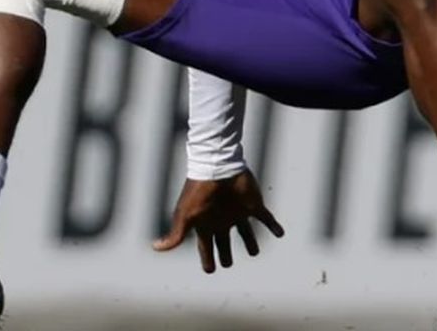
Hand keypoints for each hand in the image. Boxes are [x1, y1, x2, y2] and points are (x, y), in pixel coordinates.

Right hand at [153, 171, 284, 273]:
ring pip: (246, 232)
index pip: (206, 247)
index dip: (208, 259)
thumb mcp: (185, 215)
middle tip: (228, 263)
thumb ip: (175, 234)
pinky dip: (274, 226)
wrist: (218, 167)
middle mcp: (222, 220)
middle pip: (224, 241)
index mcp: (206, 224)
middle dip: (226, 253)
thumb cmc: (199, 192)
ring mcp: (239, 212)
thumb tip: (155, 248)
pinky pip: (266, 218)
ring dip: (250, 242)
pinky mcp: (254, 204)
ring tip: (255, 251)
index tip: (210, 270)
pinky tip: (281, 234)